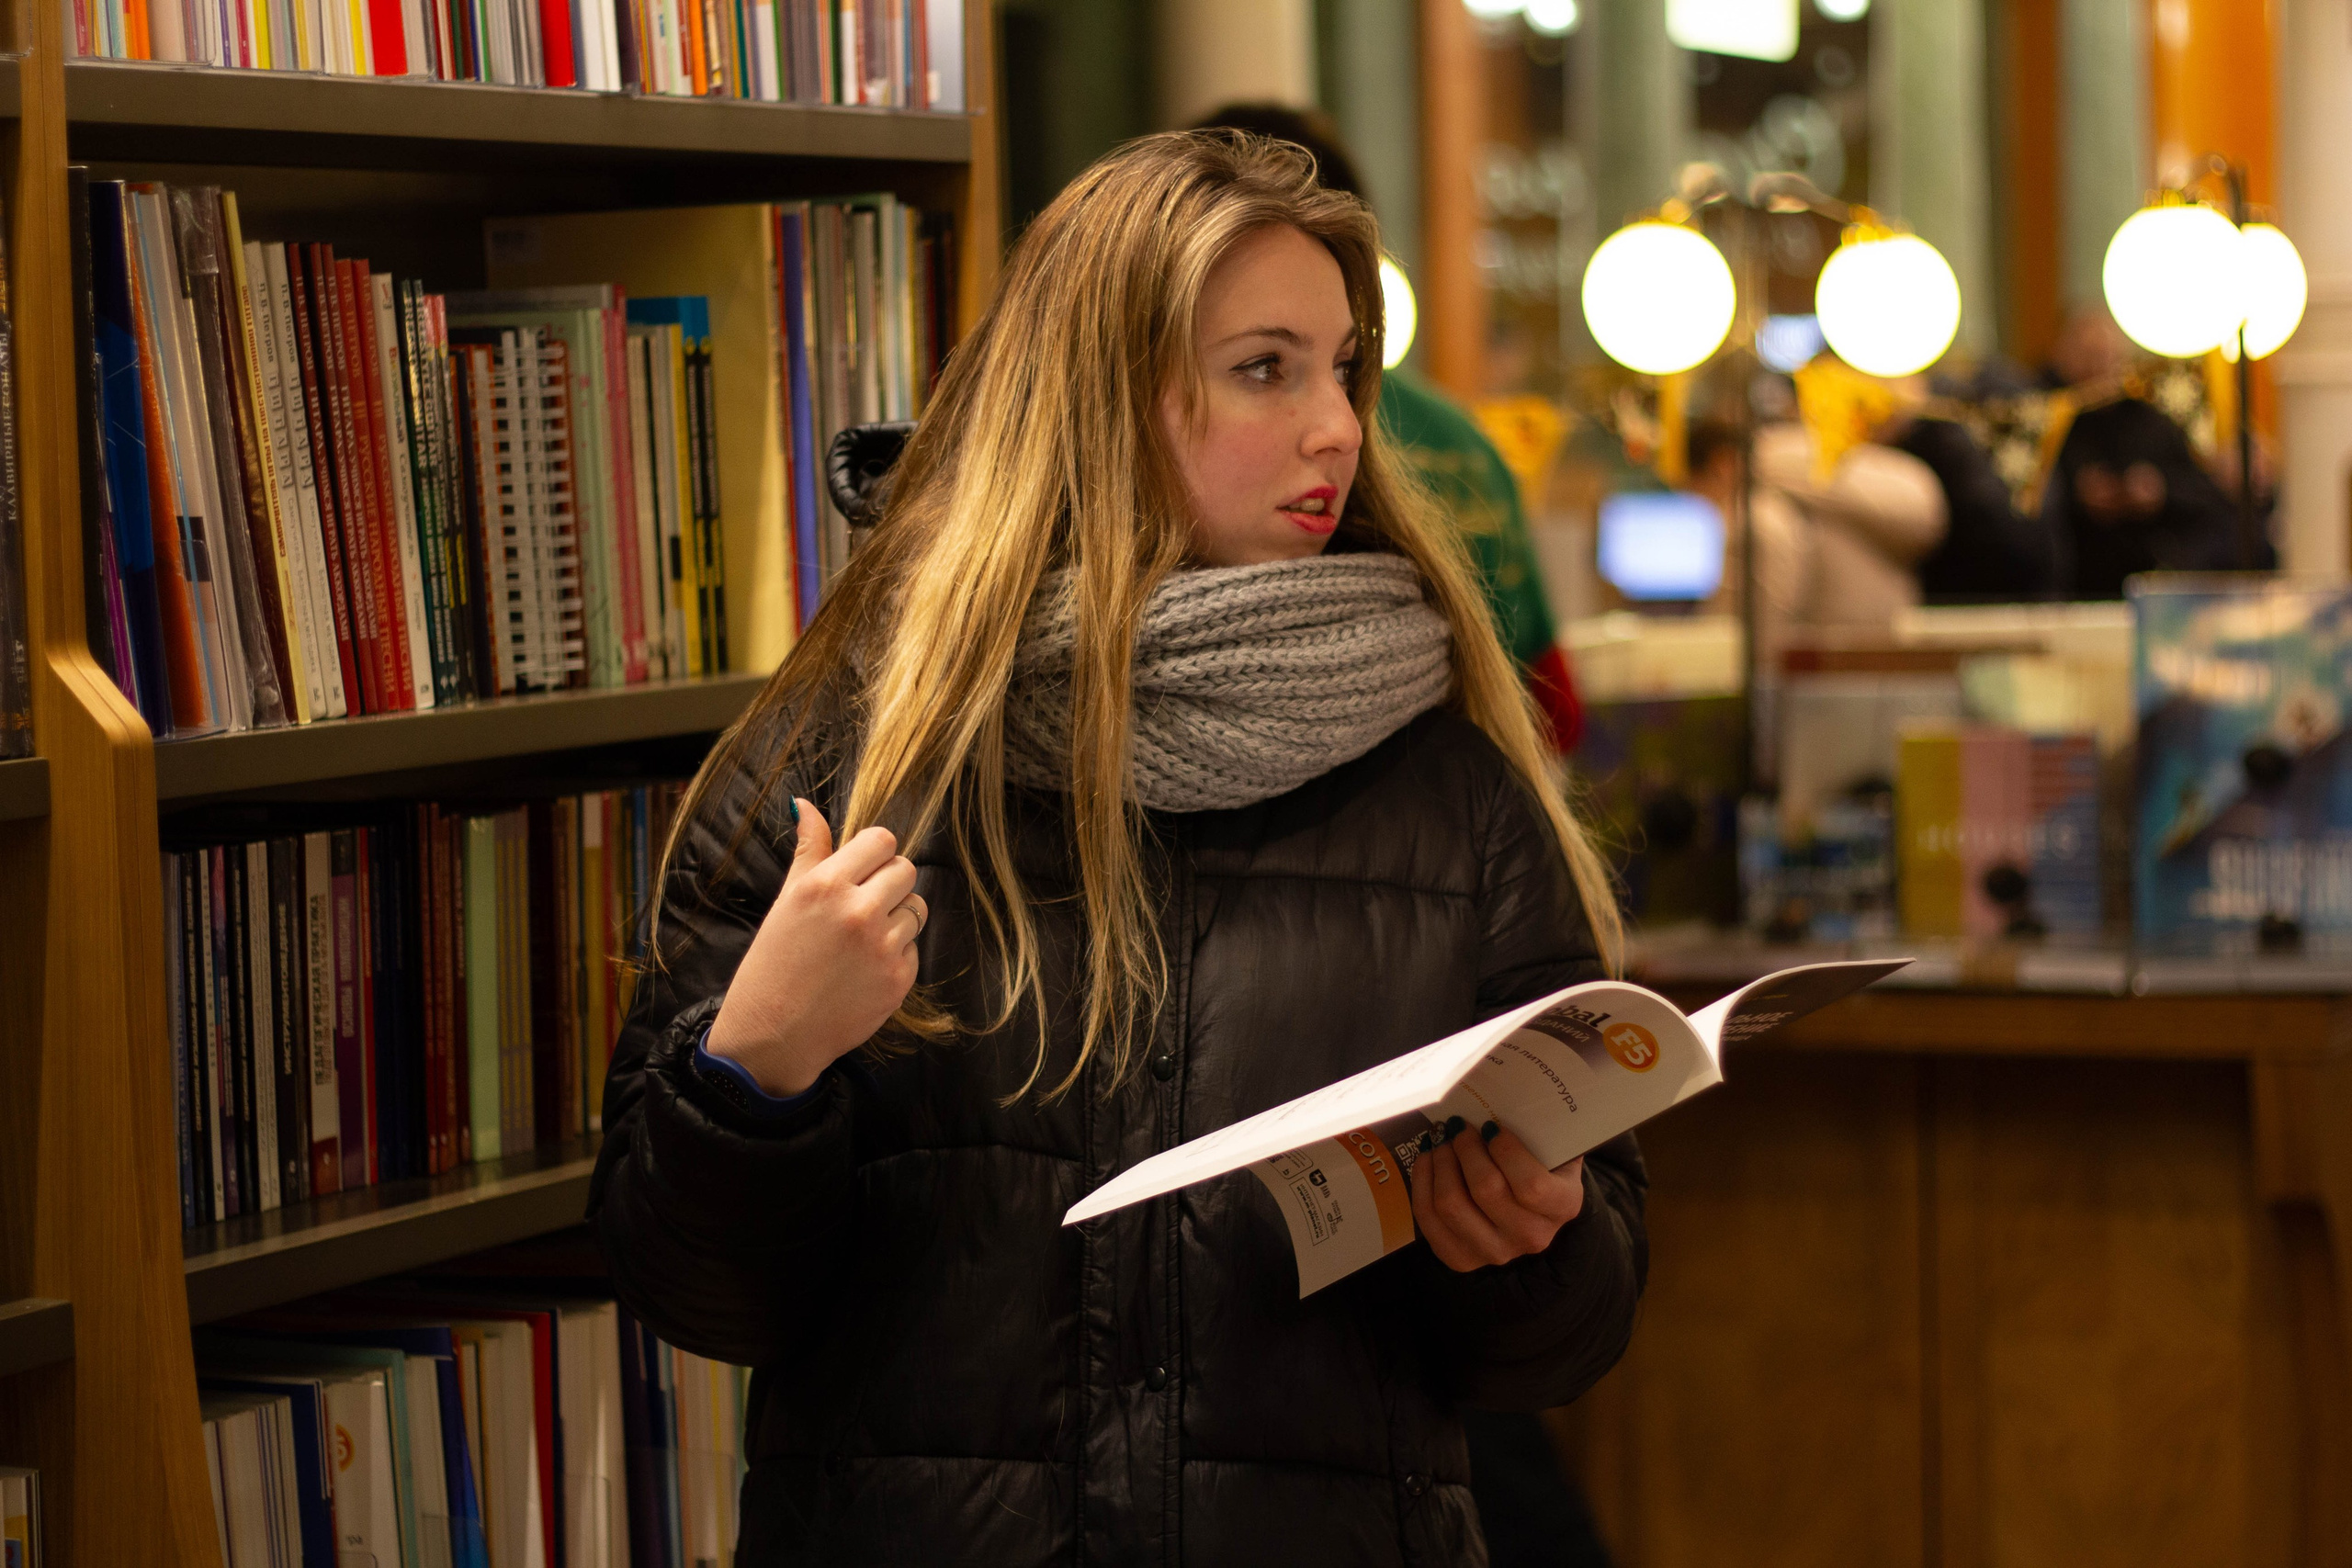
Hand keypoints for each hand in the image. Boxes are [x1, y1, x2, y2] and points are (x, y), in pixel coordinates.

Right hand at [704, 799, 925, 1095]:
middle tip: (862, 906)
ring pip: (916, 908)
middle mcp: (858, 911)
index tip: (862, 870)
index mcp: (826, 885)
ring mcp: (883, 947)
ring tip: (861, 940)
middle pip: (906, 870)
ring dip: (896, 918)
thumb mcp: (785, 901)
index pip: (882, 840)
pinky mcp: (899, 979)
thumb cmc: (773, 965)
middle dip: (889, 883)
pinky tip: (863, 969)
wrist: (774, 1036)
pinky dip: (896, 954)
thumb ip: (809, 851)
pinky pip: (914, 947)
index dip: (874, 854)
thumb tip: (806, 804)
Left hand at [1410, 1124, 1585, 1272]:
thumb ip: (1540, 1125)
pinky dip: (1422, 1183)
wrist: (1530, 1210)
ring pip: (1452, 1205)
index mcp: (1563, 1206)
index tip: (1489, 1126)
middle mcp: (1532, 1236)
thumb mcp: (1553, 1145)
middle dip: (1465, 1149)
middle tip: (1458, 1127)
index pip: (1531, 1184)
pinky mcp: (1461, 1258)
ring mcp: (1495, 1252)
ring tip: (1441, 1142)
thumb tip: (1505, 1092)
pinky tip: (1428, 1160)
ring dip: (1441, 1164)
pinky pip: (1429, 1219)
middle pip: (1486, 1191)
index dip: (1505, 1150)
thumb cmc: (1540, 1164)